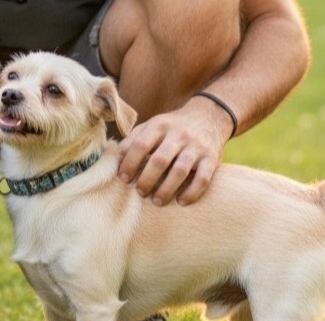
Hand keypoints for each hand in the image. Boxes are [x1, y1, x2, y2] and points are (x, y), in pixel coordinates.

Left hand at [117, 96, 232, 205]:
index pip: (140, 145)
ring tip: (157, 201)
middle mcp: (179, 135)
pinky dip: (192, 192)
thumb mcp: (153, 126)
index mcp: (160, 125)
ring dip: (166, 189)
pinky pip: (203, 178)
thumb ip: (134, 139)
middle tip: (140, 192)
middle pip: (159, 160)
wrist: (209, 115)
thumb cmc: (172, 127)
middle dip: (147, 179)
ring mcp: (196, 146)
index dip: (130, 163)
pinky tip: (181, 201)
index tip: (124, 178)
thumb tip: (112, 158)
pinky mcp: (212, 158)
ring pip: (180, 170)